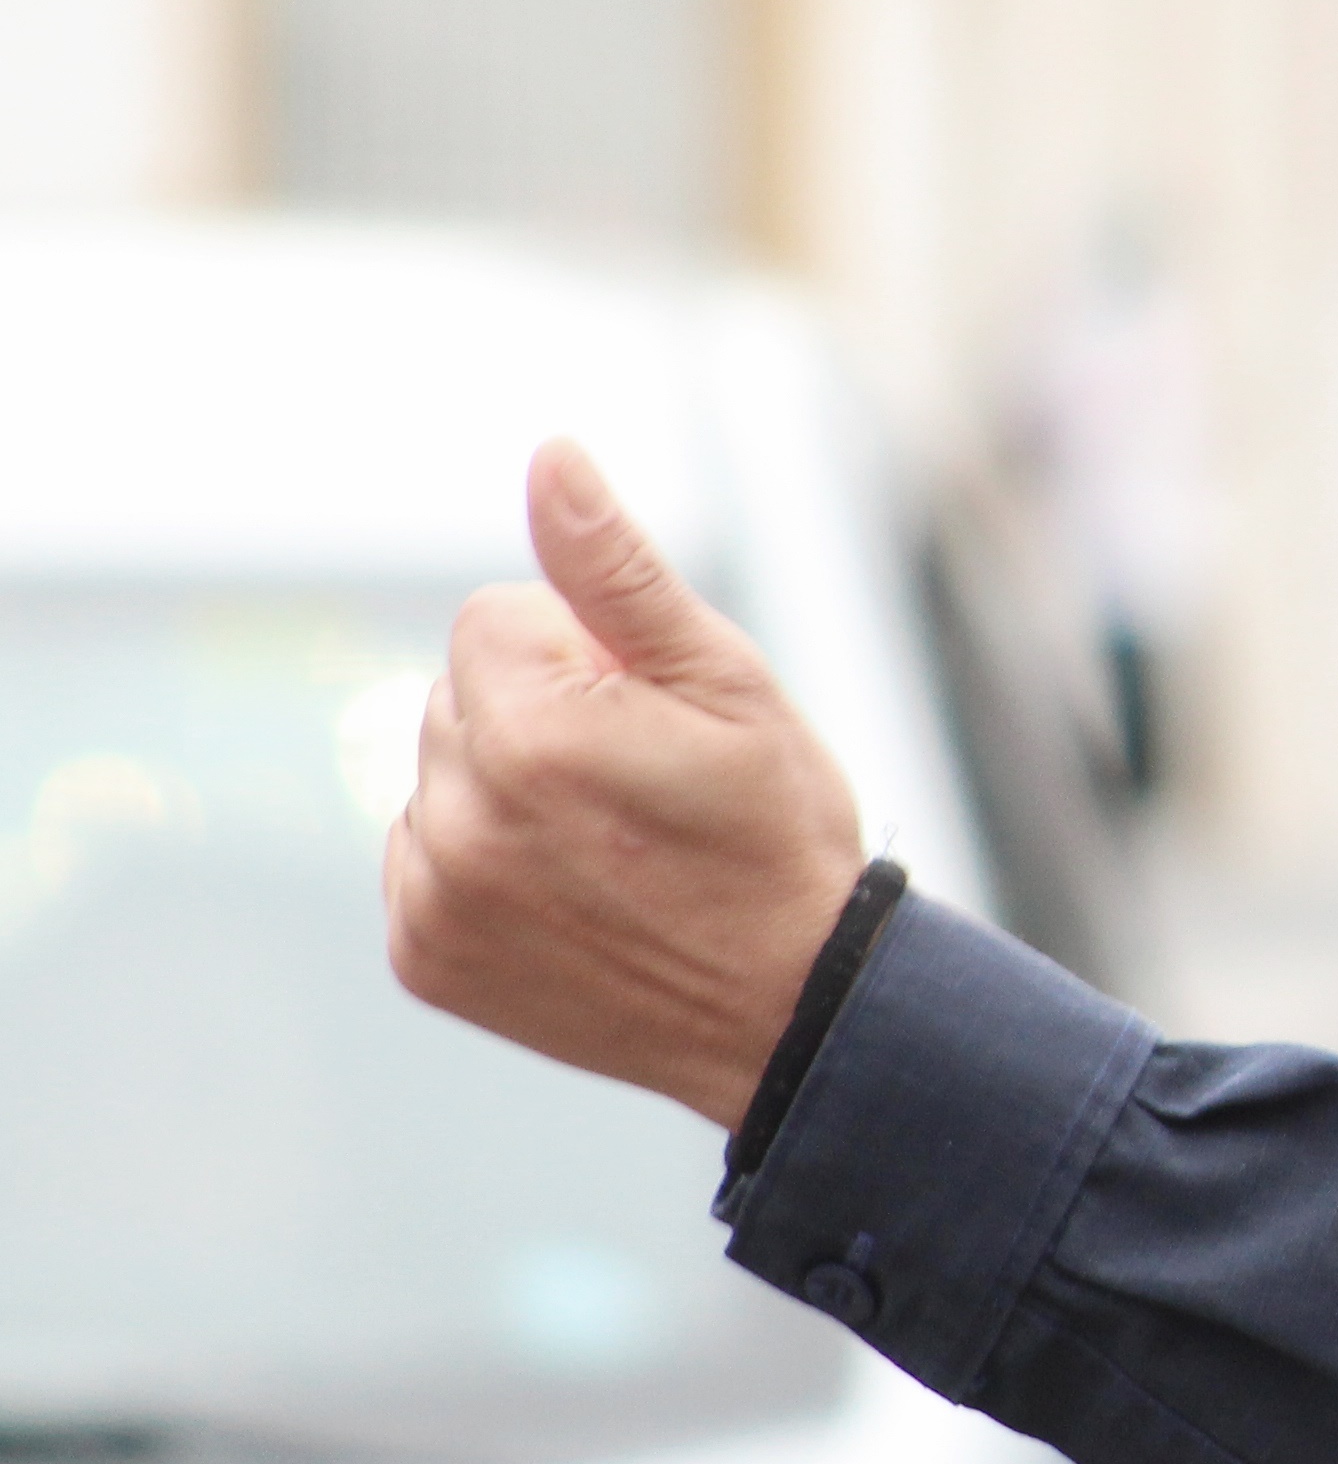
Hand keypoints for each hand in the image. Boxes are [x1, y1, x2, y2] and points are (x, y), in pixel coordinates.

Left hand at [386, 440, 870, 1127]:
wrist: (787, 1008)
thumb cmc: (775, 832)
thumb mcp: (729, 682)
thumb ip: (618, 569)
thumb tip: (550, 455)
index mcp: (532, 729)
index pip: (494, 619)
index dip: (586, 656)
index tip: (653, 721)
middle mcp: (461, 814)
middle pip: (460, 694)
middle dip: (539, 716)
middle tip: (640, 786)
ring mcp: (435, 893)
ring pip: (441, 773)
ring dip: (506, 789)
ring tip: (608, 845)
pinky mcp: (424, 953)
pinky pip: (422, 856)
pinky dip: (481, 863)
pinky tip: (568, 893)